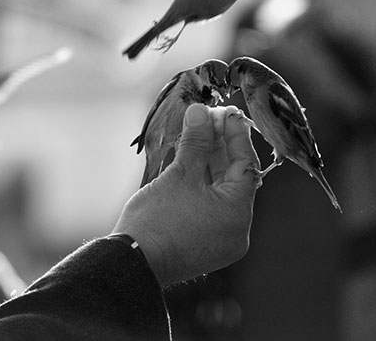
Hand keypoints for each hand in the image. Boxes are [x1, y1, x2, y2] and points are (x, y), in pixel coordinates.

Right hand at [112, 103, 259, 285]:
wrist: (130, 264)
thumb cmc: (157, 221)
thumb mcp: (180, 174)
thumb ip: (196, 141)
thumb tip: (200, 112)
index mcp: (238, 214)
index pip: (245, 165)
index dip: (235, 135)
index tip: (226, 113)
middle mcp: (237, 230)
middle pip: (234, 178)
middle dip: (221, 146)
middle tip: (209, 119)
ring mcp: (221, 239)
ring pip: (221, 191)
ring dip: (210, 162)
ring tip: (198, 134)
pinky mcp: (203, 243)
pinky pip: (211, 206)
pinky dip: (203, 184)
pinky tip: (191, 160)